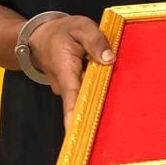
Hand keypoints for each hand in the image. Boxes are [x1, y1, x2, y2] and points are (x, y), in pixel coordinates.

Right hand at [27, 15, 114, 129]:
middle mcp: (65, 86)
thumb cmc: (62, 31)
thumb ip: (96, 41)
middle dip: (101, 107)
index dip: (77, 119)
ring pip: (89, 95)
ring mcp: (69, 89)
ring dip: (102, 93)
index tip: (82, 137)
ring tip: (123, 93)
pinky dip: (99, 88)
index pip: (72, 100)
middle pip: (85, 101)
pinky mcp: (74, 87)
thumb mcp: (81, 27)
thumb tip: (110, 59)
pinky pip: (88, 91)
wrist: (41, 36)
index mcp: (66, 71)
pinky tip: (112, 84)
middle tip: (124, 115)